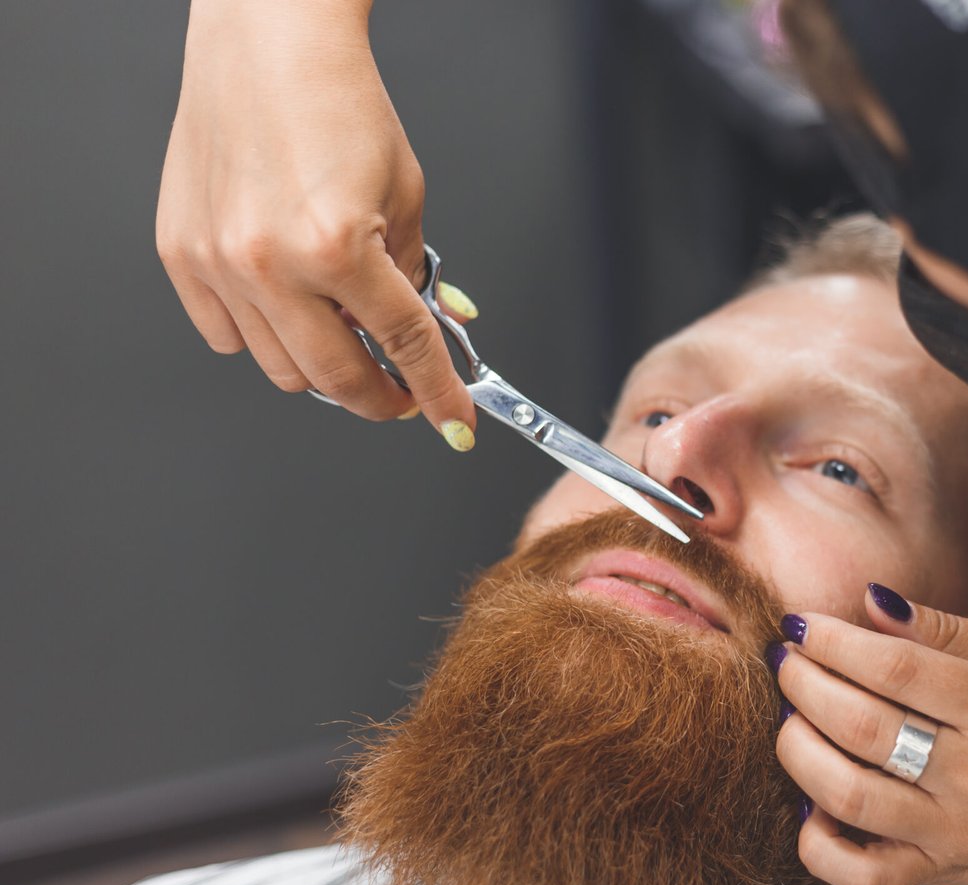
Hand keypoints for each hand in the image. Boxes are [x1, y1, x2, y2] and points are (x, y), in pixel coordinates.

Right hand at [156, 0, 477, 446]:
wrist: (268, 47)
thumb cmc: (338, 104)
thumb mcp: (406, 195)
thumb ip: (415, 276)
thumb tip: (433, 332)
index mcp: (338, 245)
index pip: (404, 346)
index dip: (438, 392)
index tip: (453, 422)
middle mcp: (271, 262)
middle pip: (337, 378)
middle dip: (381, 395)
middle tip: (402, 390)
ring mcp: (219, 264)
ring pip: (281, 368)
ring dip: (323, 366)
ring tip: (345, 332)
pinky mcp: (181, 255)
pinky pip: (226, 336)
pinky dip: (264, 335)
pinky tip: (289, 303)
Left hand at [773, 585, 967, 884]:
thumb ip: (948, 629)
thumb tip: (869, 603)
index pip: (897, 667)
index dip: (835, 642)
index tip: (801, 625)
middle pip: (864, 725)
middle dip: (804, 685)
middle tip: (783, 662)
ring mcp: (958, 832)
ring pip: (850, 795)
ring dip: (798, 749)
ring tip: (788, 717)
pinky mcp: (940, 873)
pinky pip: (860, 873)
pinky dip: (817, 843)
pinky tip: (806, 803)